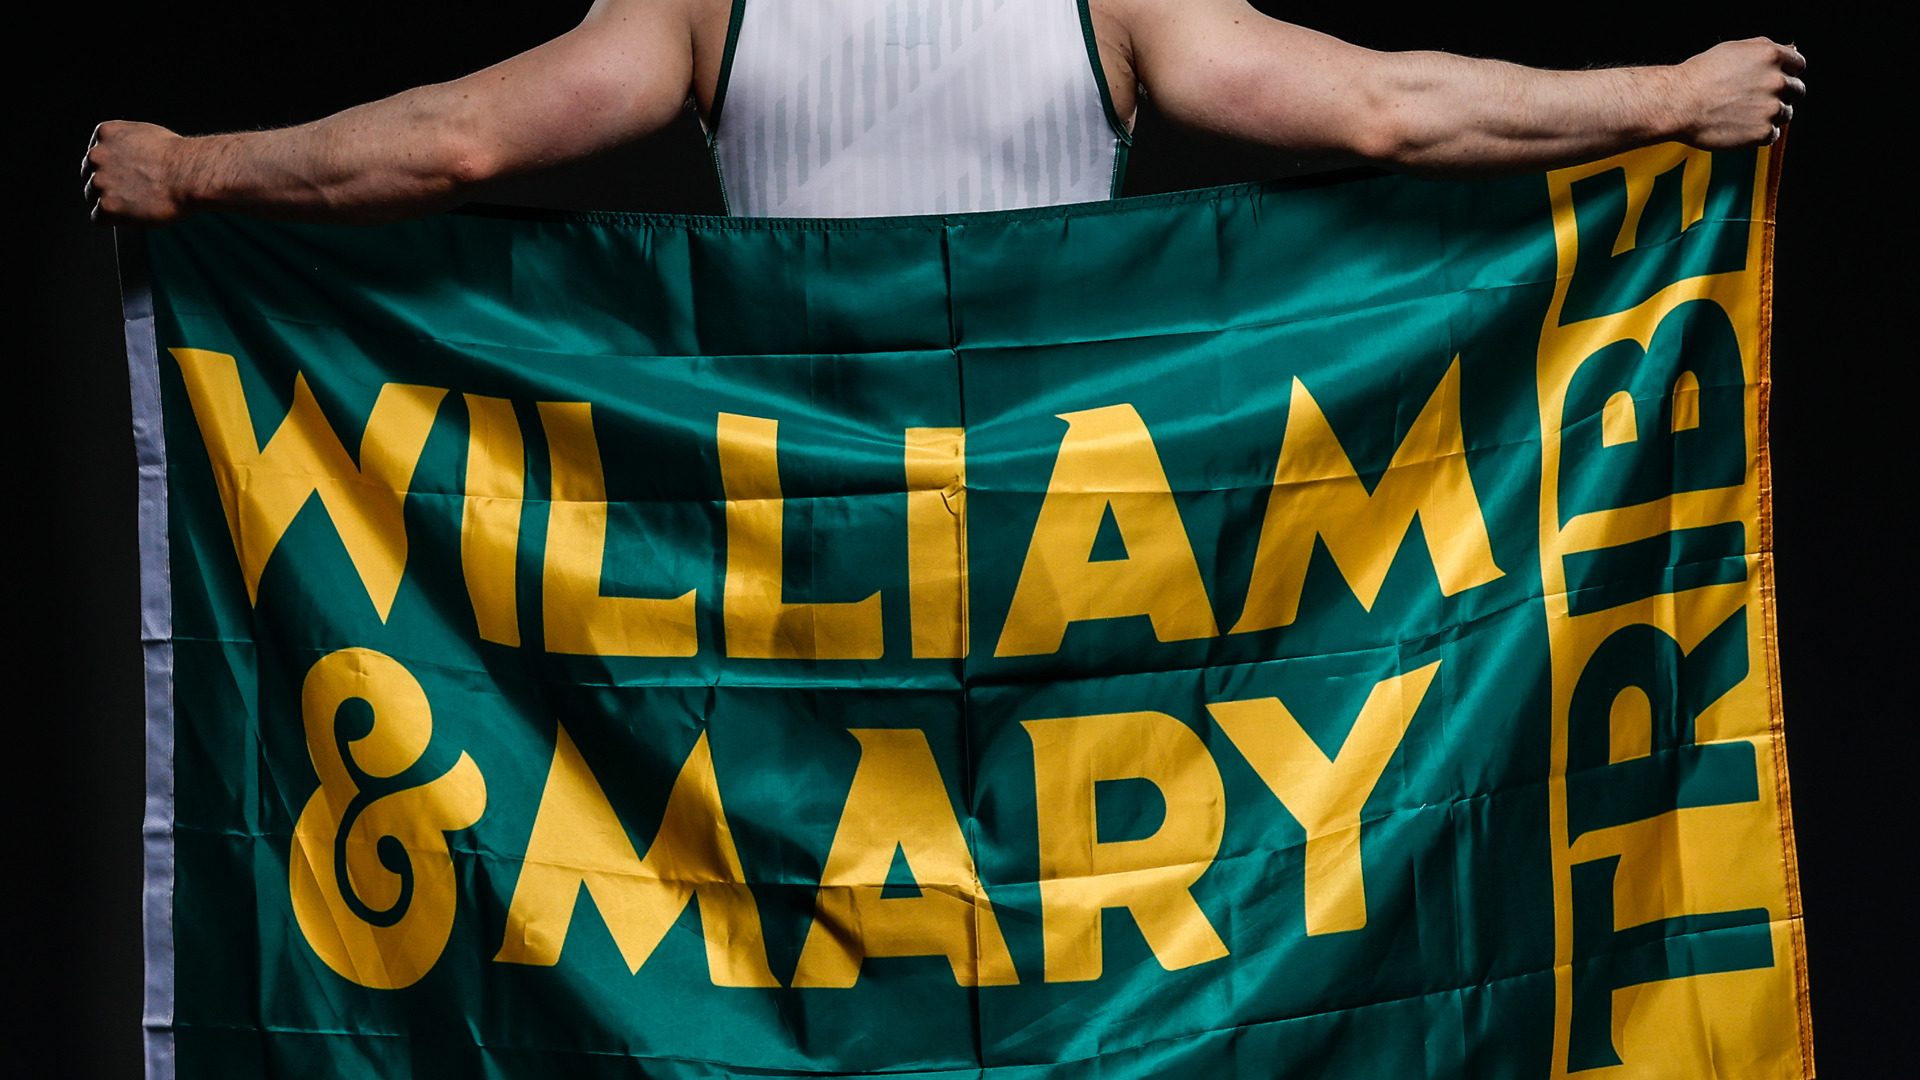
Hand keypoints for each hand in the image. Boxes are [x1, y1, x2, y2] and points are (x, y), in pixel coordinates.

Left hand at [83, 121, 192, 226]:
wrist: (191, 175)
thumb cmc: (179, 157)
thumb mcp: (147, 134)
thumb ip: (126, 144)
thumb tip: (126, 156)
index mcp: (105, 134)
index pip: (95, 154)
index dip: (111, 167)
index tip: (125, 175)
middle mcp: (96, 156)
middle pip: (90, 175)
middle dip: (109, 184)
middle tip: (133, 191)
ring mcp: (99, 182)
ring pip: (93, 197)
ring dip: (111, 201)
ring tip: (137, 202)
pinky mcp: (107, 206)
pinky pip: (98, 218)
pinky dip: (113, 220)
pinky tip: (131, 214)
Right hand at [1673, 38, 1805, 149]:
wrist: (1677, 104)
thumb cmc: (1698, 76)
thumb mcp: (1733, 49)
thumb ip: (1764, 47)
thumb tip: (1789, 50)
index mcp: (1771, 56)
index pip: (1798, 65)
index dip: (1787, 72)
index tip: (1775, 80)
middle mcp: (1776, 81)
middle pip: (1796, 90)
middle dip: (1781, 94)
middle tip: (1756, 100)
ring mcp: (1771, 108)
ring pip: (1785, 114)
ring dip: (1770, 115)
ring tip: (1742, 115)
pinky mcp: (1762, 132)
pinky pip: (1772, 135)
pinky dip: (1759, 134)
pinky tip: (1739, 127)